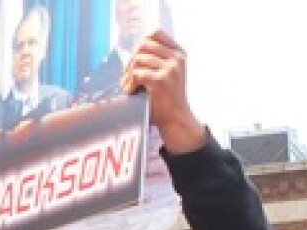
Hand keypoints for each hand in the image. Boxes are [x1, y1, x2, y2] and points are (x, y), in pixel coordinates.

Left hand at [121, 30, 205, 154]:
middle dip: (131, 59)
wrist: (176, 120)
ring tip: (128, 86)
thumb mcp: (168, 74)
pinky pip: (137, 73)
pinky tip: (131, 93)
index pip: (156, 33)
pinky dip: (129, 84)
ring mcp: (170, 68)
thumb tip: (132, 51)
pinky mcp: (160, 81)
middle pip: (144, 44)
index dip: (140, 43)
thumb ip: (156, 60)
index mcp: (179, 53)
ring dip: (128, 74)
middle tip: (128, 76)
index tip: (135, 60)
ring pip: (138, 59)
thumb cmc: (167, 99)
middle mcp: (177, 58)